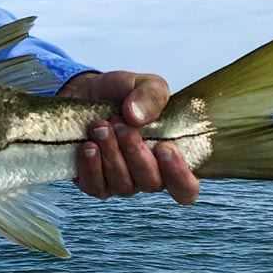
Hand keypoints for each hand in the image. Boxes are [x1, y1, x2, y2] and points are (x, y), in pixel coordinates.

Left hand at [57, 71, 199, 204]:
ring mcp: (121, 182)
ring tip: (100, 126)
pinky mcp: (94, 183)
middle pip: (151, 183)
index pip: (186, 187)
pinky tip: (88, 146)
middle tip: (119, 124)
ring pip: (123, 185)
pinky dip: (91, 166)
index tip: (165, 148)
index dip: (179, 175)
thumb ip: (152, 96)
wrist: (86, 92)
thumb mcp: (146, 84)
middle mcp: (148, 175)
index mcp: (171, 157)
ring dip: (111, 154)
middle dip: (135, 152)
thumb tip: (136, 117)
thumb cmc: (123, 95)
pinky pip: (95, 186)